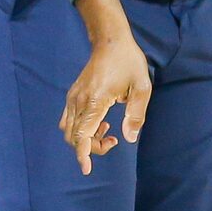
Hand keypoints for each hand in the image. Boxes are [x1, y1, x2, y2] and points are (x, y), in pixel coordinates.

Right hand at [62, 29, 150, 175]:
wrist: (110, 40)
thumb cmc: (128, 62)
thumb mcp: (142, 87)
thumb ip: (136, 114)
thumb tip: (129, 138)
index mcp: (95, 101)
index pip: (82, 135)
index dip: (83, 155)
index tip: (87, 169)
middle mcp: (79, 101)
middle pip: (74, 137)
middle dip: (90, 148)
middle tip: (112, 139)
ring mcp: (73, 98)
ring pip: (70, 130)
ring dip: (85, 139)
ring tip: (107, 130)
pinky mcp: (73, 95)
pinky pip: (69, 120)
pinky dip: (80, 129)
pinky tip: (99, 122)